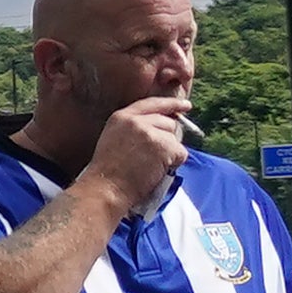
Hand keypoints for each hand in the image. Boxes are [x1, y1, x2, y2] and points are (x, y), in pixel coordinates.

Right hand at [82, 93, 191, 219]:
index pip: (151, 104)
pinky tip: (156, 171)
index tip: (185, 106)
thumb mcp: (113, 138)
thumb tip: (162, 129)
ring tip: (149, 166)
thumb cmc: (109, 172)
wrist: (106, 188)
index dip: (171, 104)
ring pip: (174, 139)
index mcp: (121, 117)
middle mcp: (135, 120)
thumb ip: (134, 128)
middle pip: (168, 123)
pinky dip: (174, 164)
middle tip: (153, 156)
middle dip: (167, 138)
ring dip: (168, 153)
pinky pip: (180, 153)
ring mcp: (149, 132)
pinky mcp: (162, 146)